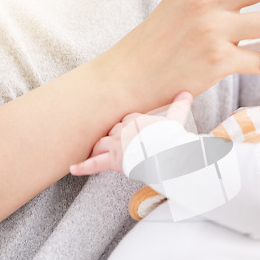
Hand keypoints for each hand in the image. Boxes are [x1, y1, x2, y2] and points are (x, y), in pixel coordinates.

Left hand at [69, 91, 192, 175]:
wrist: (165, 154)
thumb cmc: (171, 137)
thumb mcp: (176, 120)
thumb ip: (179, 106)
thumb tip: (187, 92)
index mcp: (136, 119)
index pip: (126, 120)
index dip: (128, 127)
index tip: (131, 131)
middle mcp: (123, 130)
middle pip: (113, 132)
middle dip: (114, 138)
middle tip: (115, 143)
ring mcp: (116, 145)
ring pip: (102, 144)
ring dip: (99, 148)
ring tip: (95, 151)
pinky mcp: (113, 161)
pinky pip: (95, 164)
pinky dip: (83, 167)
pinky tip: (73, 168)